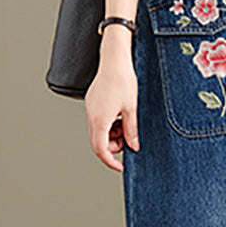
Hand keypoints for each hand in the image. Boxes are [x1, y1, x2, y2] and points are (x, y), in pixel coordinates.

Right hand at [85, 38, 139, 171]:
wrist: (114, 59)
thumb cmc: (123, 80)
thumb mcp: (131, 109)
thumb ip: (132, 130)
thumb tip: (134, 146)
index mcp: (100, 120)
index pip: (100, 149)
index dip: (111, 161)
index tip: (121, 166)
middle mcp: (92, 116)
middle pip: (98, 142)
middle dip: (114, 146)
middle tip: (129, 139)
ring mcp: (91, 109)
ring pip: (99, 131)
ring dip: (112, 134)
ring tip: (127, 124)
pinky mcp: (93, 102)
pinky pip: (99, 120)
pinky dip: (110, 124)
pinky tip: (120, 115)